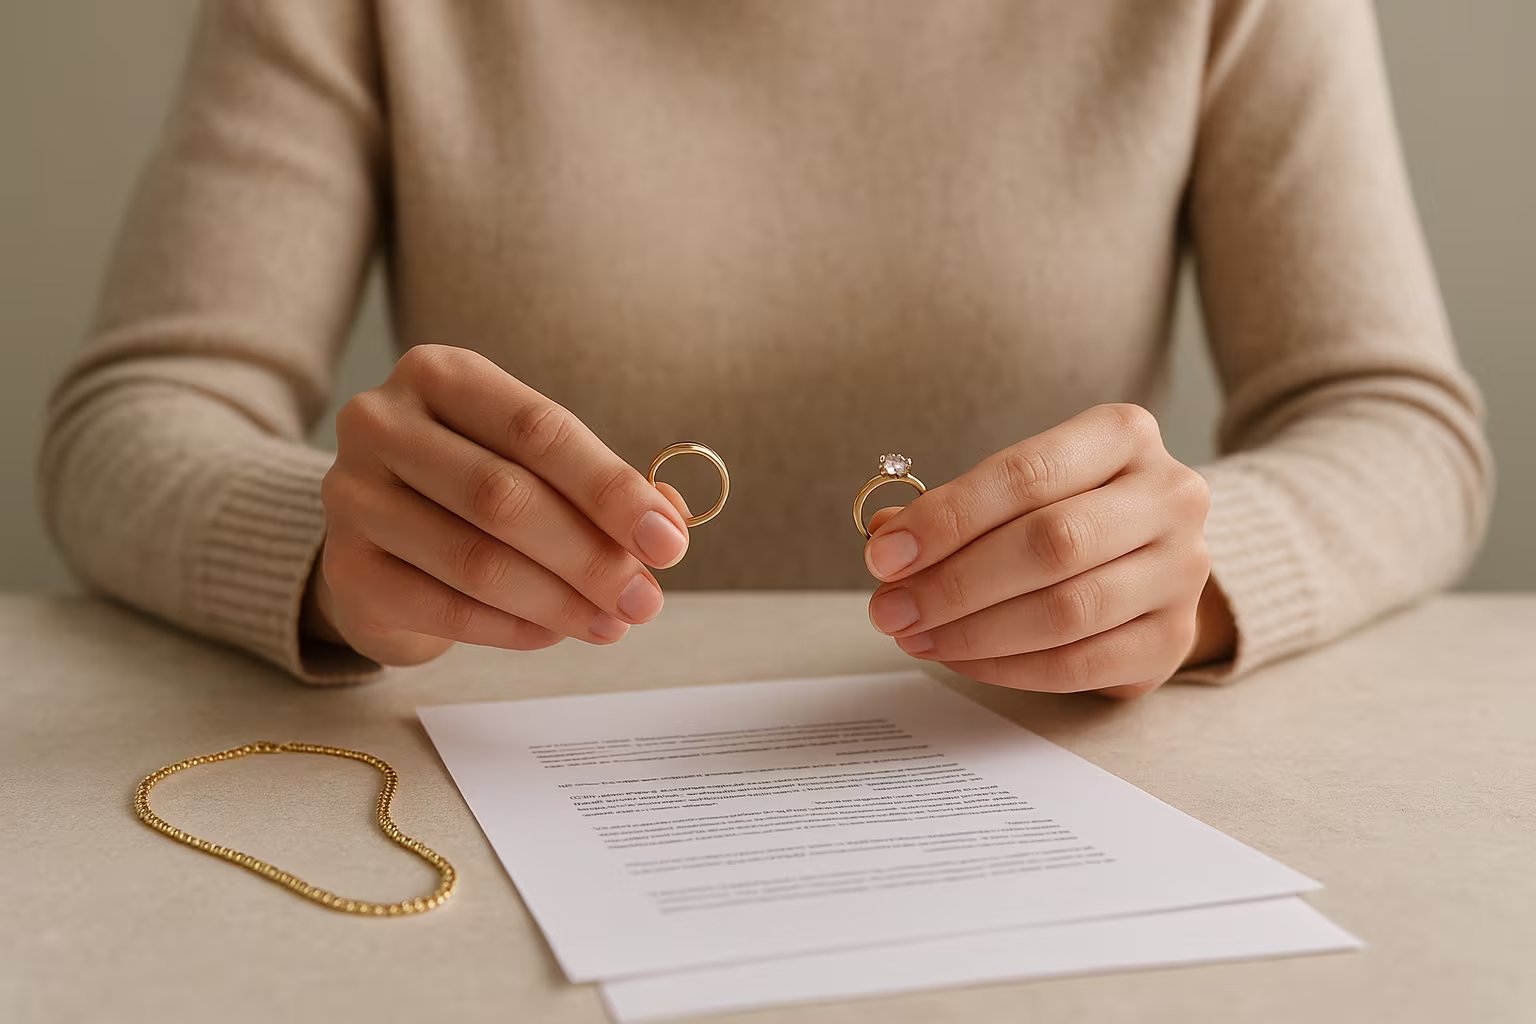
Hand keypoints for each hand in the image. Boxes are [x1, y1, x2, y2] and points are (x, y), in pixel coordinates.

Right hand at [307, 345, 691, 665]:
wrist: (379, 540)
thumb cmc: (473, 492)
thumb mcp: (536, 468)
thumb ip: (600, 488)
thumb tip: (671, 521)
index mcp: (441, 375)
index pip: (539, 429)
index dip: (611, 490)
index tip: (669, 542)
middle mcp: (381, 423)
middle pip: (504, 496)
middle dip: (589, 556)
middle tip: (645, 599)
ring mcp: (352, 495)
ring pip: (474, 559)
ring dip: (558, 601)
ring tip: (612, 624)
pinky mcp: (345, 568)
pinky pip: (443, 607)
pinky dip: (511, 628)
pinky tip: (553, 634)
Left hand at [863, 404, 1232, 696]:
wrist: (1149, 560)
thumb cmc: (1068, 512)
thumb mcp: (1017, 490)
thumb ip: (956, 510)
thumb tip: (888, 540)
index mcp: (1124, 435)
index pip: (1027, 473)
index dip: (948, 518)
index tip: (885, 555)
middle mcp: (1169, 496)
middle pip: (1051, 543)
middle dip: (955, 583)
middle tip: (890, 608)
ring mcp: (1181, 571)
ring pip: (1067, 610)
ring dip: (974, 632)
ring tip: (915, 636)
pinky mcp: (1173, 639)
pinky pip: (1080, 664)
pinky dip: (1007, 667)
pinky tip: (960, 659)